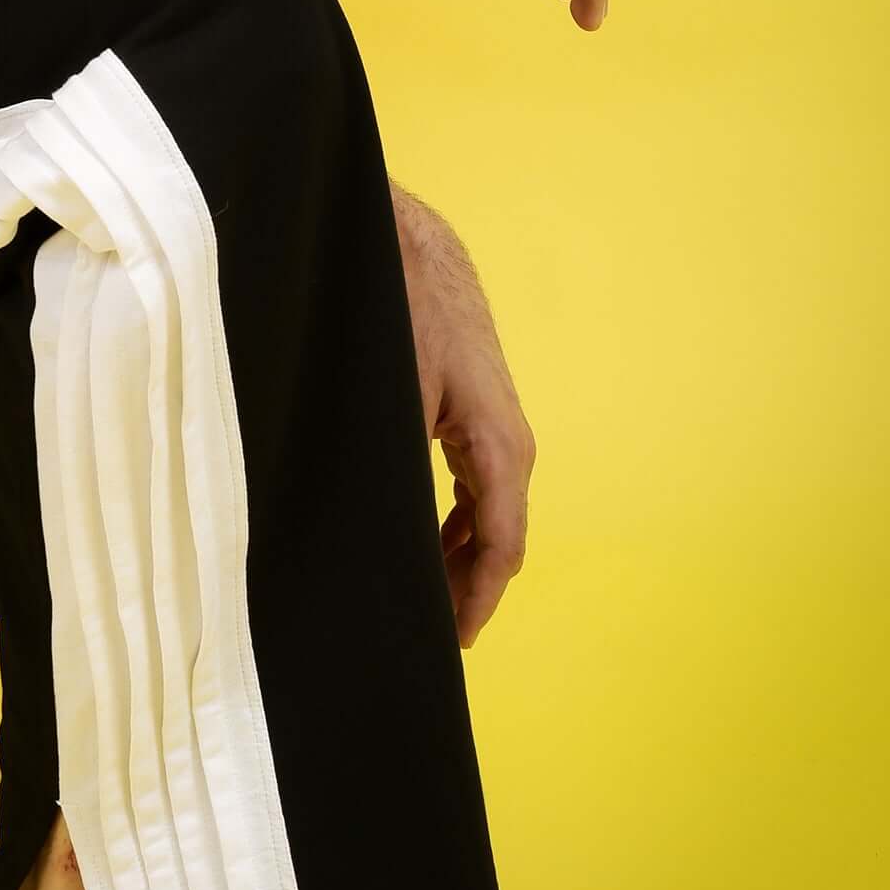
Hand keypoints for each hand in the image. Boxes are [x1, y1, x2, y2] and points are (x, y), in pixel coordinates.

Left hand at [392, 185, 535, 648]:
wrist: (408, 246)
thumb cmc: (401, 313)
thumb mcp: (393, 398)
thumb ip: (395, 471)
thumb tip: (381, 533)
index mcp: (499, 446)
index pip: (500, 546)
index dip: (477, 601)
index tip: (453, 643)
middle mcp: (508, 442)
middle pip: (497, 538)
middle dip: (467, 589)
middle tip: (430, 637)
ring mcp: (493, 426)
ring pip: (486, 513)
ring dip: (460, 558)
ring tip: (425, 602)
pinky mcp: (472, 412)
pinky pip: (472, 484)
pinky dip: (454, 522)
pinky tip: (426, 544)